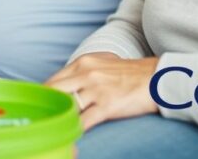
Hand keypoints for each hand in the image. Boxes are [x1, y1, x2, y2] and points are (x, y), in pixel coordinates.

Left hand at [45, 53, 159, 130]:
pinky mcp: (107, 105)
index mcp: (84, 62)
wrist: (158, 78)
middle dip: (45, 106)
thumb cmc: (131, 73)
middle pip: (54, 91)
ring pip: (67, 106)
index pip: (54, 80)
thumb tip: (68, 84)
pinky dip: (75, 129)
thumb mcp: (104, 63)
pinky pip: (84, 120)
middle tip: (40, 119)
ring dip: (59, 118)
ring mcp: (96, 89)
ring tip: (53, 128)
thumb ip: (84, 71)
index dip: (44, 96)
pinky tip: (71, 134)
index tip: (39, 107)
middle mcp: (86, 73)